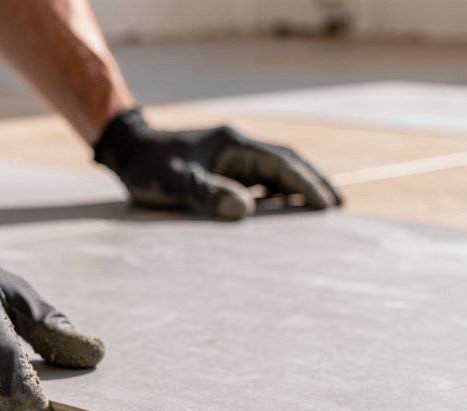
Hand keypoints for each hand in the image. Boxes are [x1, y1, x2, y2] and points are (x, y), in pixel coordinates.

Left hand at [94, 109, 341, 220]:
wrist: (129, 152)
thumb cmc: (150, 168)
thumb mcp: (177, 183)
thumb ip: (208, 194)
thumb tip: (244, 210)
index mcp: (234, 145)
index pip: (282, 164)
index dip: (307, 183)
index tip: (327, 204)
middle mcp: (238, 147)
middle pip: (287, 163)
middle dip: (313, 182)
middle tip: (337, 205)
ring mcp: (232, 156)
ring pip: (275, 171)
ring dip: (297, 188)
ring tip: (318, 210)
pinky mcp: (223, 167)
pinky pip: (259, 179)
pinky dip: (276, 193)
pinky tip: (284, 210)